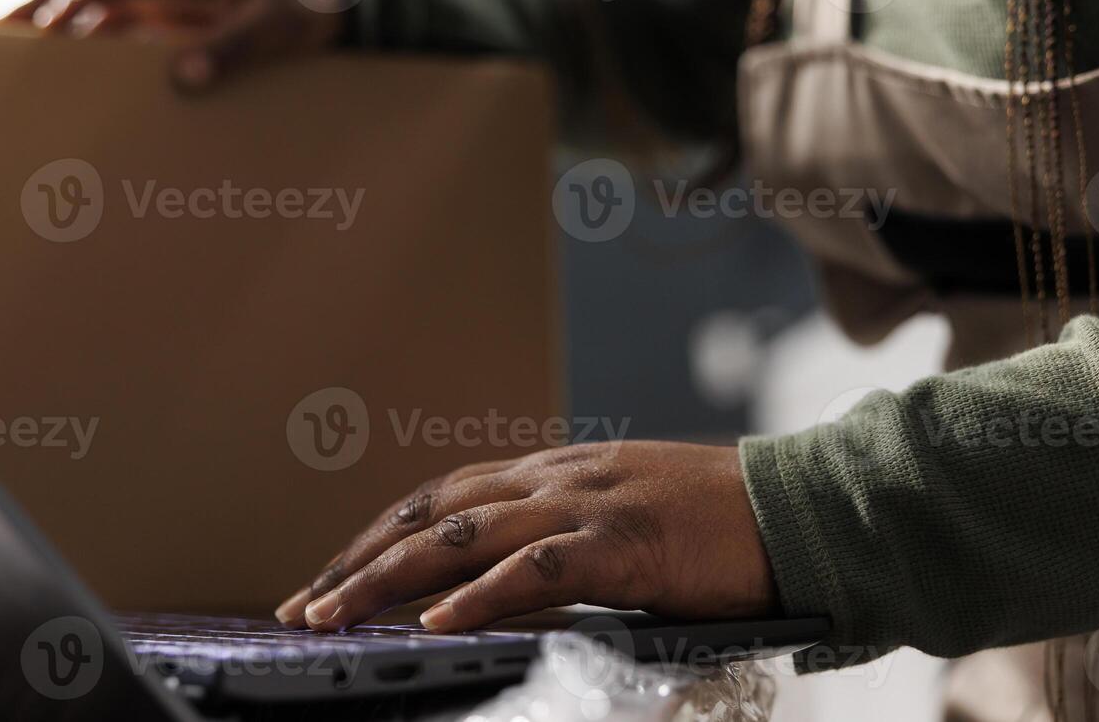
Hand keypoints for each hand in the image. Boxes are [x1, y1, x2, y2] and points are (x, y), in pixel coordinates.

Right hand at [0, 0, 348, 89]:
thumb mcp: (280, 25)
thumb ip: (235, 48)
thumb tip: (182, 79)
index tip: (52, 25)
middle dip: (41, 6)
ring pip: (95, 6)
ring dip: (51, 26)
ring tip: (0, 57)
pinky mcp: (167, 16)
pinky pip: (116, 26)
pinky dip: (82, 44)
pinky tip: (53, 70)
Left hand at [275, 441, 777, 632]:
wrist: (796, 508)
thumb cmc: (711, 526)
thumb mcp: (615, 520)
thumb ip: (556, 540)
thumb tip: (493, 586)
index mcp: (548, 475)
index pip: (437, 500)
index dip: (377, 539)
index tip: (330, 580)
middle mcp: (552, 480)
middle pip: (430, 513)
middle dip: (359, 562)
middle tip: (303, 606)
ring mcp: (585, 505)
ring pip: (463, 536)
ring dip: (390, 579)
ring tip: (336, 617)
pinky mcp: (623, 542)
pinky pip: (538, 568)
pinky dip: (480, 596)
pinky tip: (436, 623)